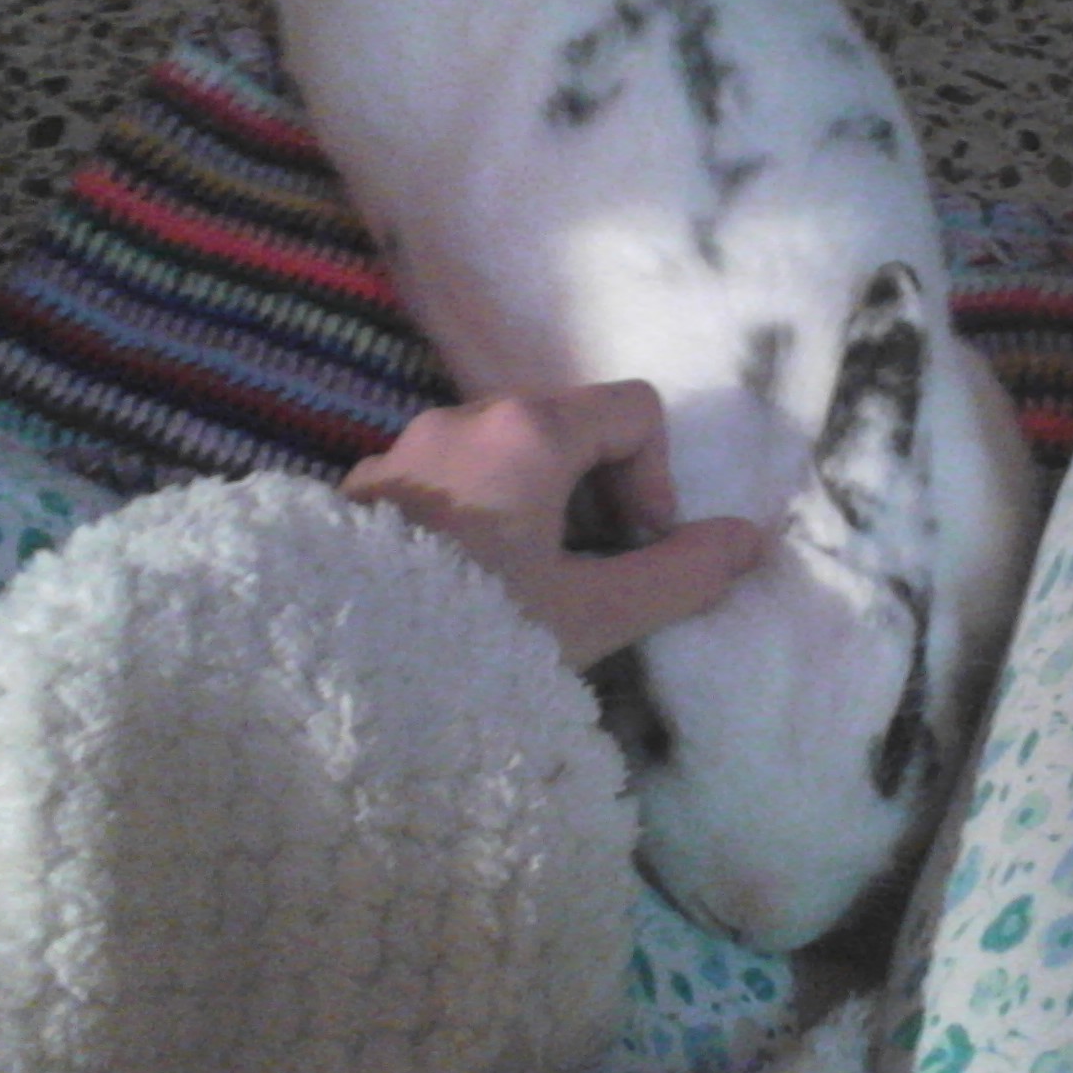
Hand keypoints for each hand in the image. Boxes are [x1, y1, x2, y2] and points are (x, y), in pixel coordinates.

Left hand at [340, 381, 765, 669]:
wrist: (324, 662)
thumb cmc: (472, 630)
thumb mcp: (592, 614)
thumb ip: (679, 575)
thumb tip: (748, 542)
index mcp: (529, 431)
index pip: (633, 409)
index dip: (656, 475)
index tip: (636, 545)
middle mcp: (464, 418)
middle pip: (569, 427)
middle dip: (596, 494)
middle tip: (587, 574)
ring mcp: (405, 447)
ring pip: (506, 454)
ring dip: (537, 509)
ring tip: (524, 590)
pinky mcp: (364, 488)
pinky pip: (449, 479)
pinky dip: (477, 517)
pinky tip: (460, 589)